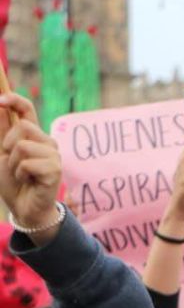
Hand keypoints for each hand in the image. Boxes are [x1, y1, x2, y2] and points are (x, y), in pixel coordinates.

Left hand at [0, 93, 61, 230]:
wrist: (23, 207)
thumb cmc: (12, 181)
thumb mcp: (0, 153)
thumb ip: (1, 130)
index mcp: (33, 135)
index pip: (27, 109)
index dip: (15, 100)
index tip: (0, 99)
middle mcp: (47, 142)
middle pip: (23, 127)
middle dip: (7, 145)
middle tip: (11, 162)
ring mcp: (53, 155)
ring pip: (23, 146)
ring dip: (13, 163)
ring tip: (20, 174)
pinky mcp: (55, 169)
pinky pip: (27, 163)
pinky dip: (20, 174)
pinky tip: (28, 181)